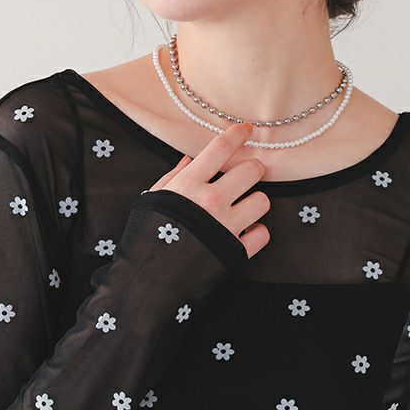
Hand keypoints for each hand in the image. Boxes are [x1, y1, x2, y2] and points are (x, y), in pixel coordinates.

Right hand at [148, 121, 270, 259]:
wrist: (148, 279)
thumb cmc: (147, 236)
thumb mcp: (153, 200)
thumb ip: (173, 178)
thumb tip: (190, 159)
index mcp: (189, 184)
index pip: (220, 148)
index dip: (238, 134)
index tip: (248, 130)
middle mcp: (211, 201)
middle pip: (252, 171)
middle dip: (254, 170)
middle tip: (248, 175)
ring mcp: (226, 226)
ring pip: (263, 201)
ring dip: (256, 202)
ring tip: (244, 208)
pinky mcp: (235, 250)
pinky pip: (262, 234)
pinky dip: (256, 233)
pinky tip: (245, 233)